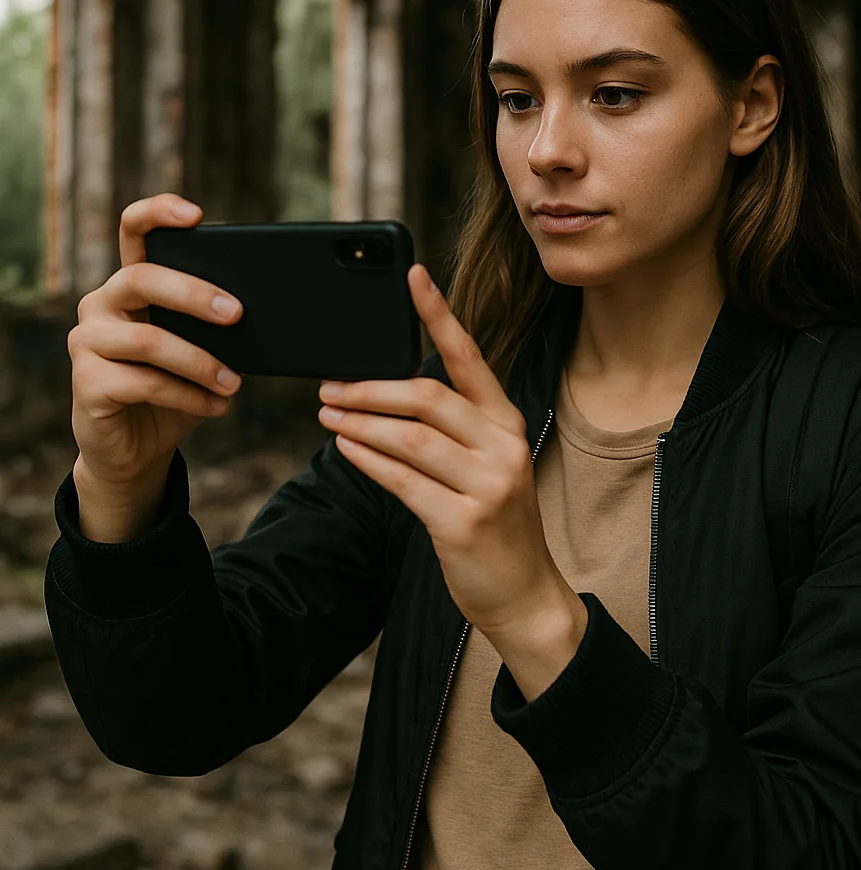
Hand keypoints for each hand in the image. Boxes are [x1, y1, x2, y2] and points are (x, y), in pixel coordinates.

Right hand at [68, 193, 244, 491]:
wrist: (136, 450)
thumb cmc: (172, 391)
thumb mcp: (198, 351)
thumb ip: (213, 325)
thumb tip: (257, 312)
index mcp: (130, 286)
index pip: (134, 232)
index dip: (158, 213)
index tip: (196, 214)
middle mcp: (100, 304)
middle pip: (142, 279)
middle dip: (194, 293)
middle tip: (237, 314)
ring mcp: (87, 342)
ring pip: (149, 339)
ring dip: (201, 362)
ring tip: (235, 383)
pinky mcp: (86, 382)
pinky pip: (145, 382)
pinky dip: (189, 395)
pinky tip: (216, 406)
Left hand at [318, 264, 572, 644]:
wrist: (524, 594)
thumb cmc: (493, 522)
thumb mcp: (484, 464)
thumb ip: (451, 428)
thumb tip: (385, 390)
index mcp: (506, 422)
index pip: (469, 356)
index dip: (438, 314)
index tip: (412, 276)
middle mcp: (502, 446)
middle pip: (428, 396)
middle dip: (371, 388)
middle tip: (330, 386)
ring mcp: (487, 485)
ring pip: (410, 437)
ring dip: (360, 422)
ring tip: (328, 414)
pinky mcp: (463, 522)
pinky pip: (403, 481)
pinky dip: (368, 460)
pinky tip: (345, 447)